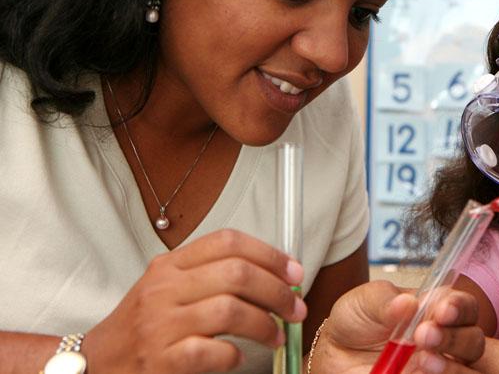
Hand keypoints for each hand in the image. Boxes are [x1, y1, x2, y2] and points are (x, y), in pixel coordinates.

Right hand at [82, 229, 306, 372]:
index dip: (269, 254)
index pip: (227, 242)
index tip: (294, 272)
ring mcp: (160, 324)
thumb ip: (210, 274)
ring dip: (264, 324)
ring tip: (276, 335)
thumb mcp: (169, 288)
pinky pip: (211, 351)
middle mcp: (164, 289)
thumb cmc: (145, 326)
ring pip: (229, 309)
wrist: (97, 364)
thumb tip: (274, 274)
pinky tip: (238, 356)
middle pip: (236, 273)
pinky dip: (233, 354)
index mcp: (170, 265)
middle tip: (295, 308)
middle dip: (277, 290)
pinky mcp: (160, 360)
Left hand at [309, 280, 483, 373]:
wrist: (337, 352)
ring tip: (422, 359)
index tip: (442, 310)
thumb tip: (408, 303)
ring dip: (449, 365)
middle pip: (472, 340)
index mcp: (435, 309)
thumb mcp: (365, 301)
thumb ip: (386, 301)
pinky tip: (416, 371)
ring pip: (465, 368)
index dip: (459, 307)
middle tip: (424, 334)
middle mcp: (444, 338)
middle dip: (453, 337)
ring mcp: (437, 365)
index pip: (463, 306)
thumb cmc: (357, 320)